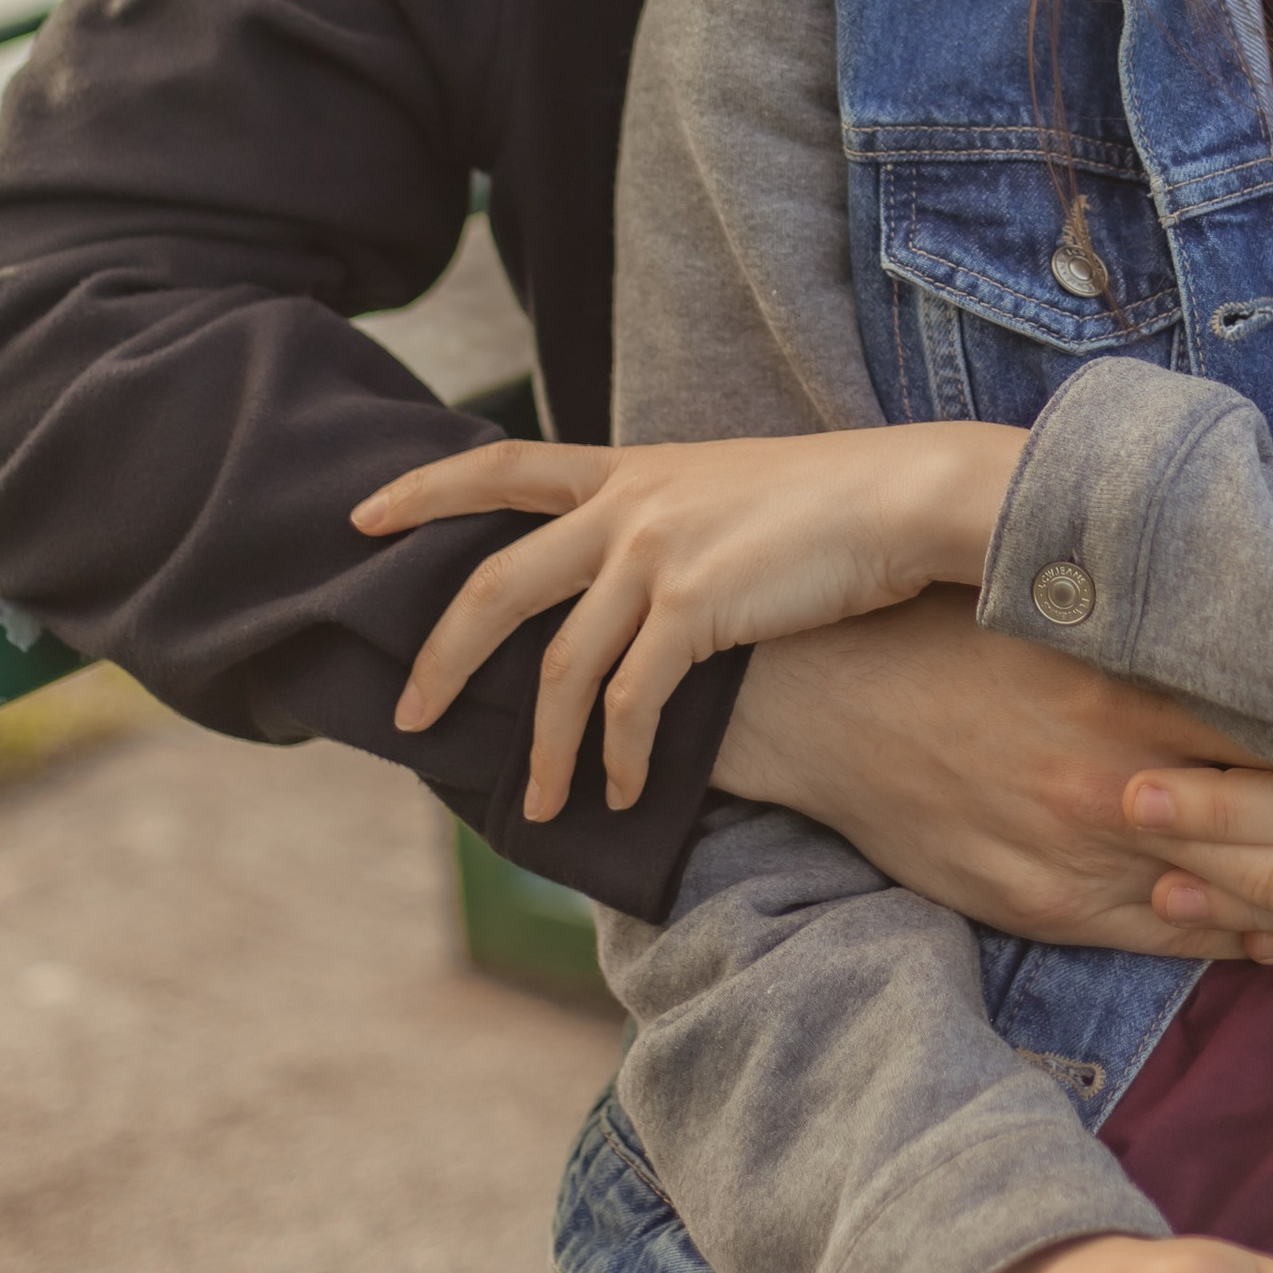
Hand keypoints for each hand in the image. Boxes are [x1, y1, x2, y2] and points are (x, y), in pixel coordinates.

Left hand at [357, 424, 1023, 819]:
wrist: (911, 494)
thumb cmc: (843, 501)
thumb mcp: (735, 489)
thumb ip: (675, 519)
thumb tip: (645, 575)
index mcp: (634, 469)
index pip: (503, 467)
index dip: (425, 490)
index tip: (361, 515)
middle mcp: (630, 505)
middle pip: (494, 584)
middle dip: (440, 657)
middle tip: (407, 716)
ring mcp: (656, 554)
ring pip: (560, 667)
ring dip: (547, 748)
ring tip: (542, 806)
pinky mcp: (695, 607)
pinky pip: (630, 703)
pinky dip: (620, 758)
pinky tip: (625, 793)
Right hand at [718, 598, 1272, 963]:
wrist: (813, 700)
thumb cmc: (945, 626)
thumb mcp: (1057, 596)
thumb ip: (1162, 613)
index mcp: (1130, 680)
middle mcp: (1119, 776)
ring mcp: (1084, 852)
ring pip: (1243, 901)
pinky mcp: (1051, 905)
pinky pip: (1174, 937)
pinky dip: (1252, 944)